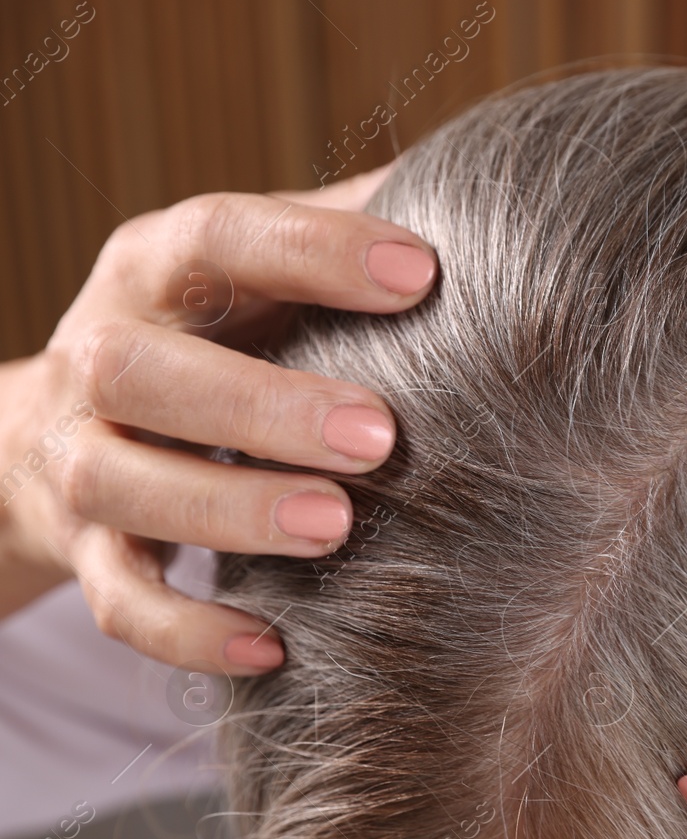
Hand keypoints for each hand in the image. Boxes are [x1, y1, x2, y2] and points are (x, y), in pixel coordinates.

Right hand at [0, 166, 434, 673]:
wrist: (55, 427)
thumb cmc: (213, 332)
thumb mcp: (259, 273)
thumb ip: (344, 233)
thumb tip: (479, 191)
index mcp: (155, 268)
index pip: (219, 239)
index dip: (313, 252)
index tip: (421, 274)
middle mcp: (101, 355)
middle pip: (148, 371)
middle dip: (263, 404)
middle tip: (380, 436)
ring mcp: (80, 457)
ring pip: (124, 486)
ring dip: (230, 511)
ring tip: (338, 528)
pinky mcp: (84, 548)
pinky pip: (117, 602)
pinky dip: (188, 631)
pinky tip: (275, 647)